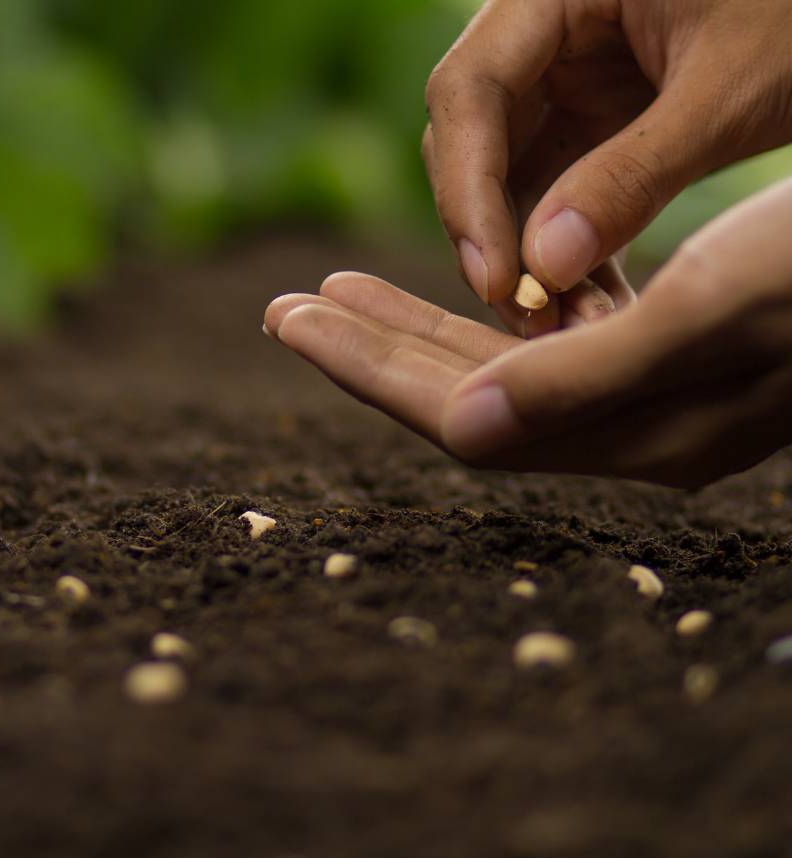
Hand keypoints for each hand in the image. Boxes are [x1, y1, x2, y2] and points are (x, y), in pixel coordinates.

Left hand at [265, 178, 791, 488]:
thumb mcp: (719, 309)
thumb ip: (588, 380)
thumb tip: (460, 430)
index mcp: (631, 432)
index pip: (459, 414)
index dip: (367, 370)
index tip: (289, 320)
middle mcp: (626, 430)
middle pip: (459, 394)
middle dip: (365, 349)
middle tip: (280, 304)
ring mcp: (641, 399)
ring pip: (493, 367)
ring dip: (410, 327)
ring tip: (334, 286)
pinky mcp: (658, 358)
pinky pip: (541, 344)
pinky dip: (483, 311)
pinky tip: (449, 282)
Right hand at [424, 0, 791, 335]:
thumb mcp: (731, 90)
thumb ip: (634, 174)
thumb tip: (545, 267)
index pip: (469, 92)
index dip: (466, 189)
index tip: (495, 277)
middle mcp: (544, 39)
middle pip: (473, 147)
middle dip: (496, 240)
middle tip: (529, 319)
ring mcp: (565, 88)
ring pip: (509, 187)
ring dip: (534, 264)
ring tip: (576, 330)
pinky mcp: (592, 131)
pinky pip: (556, 202)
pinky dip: (572, 257)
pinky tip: (596, 308)